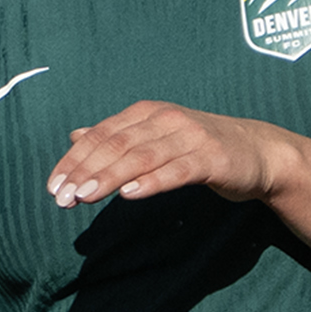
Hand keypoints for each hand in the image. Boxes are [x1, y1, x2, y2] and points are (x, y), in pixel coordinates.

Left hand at [47, 101, 287, 209]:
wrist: (258, 152)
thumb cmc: (200, 147)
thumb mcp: (154, 137)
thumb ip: (116, 137)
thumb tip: (76, 136)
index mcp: (146, 113)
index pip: (101, 135)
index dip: (74, 160)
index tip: (52, 186)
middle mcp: (165, 119)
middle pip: (116, 145)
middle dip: (85, 171)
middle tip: (61, 198)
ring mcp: (189, 137)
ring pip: (141, 157)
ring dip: (109, 177)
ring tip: (84, 197)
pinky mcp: (211, 159)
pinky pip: (176, 171)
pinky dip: (151, 182)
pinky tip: (129, 194)